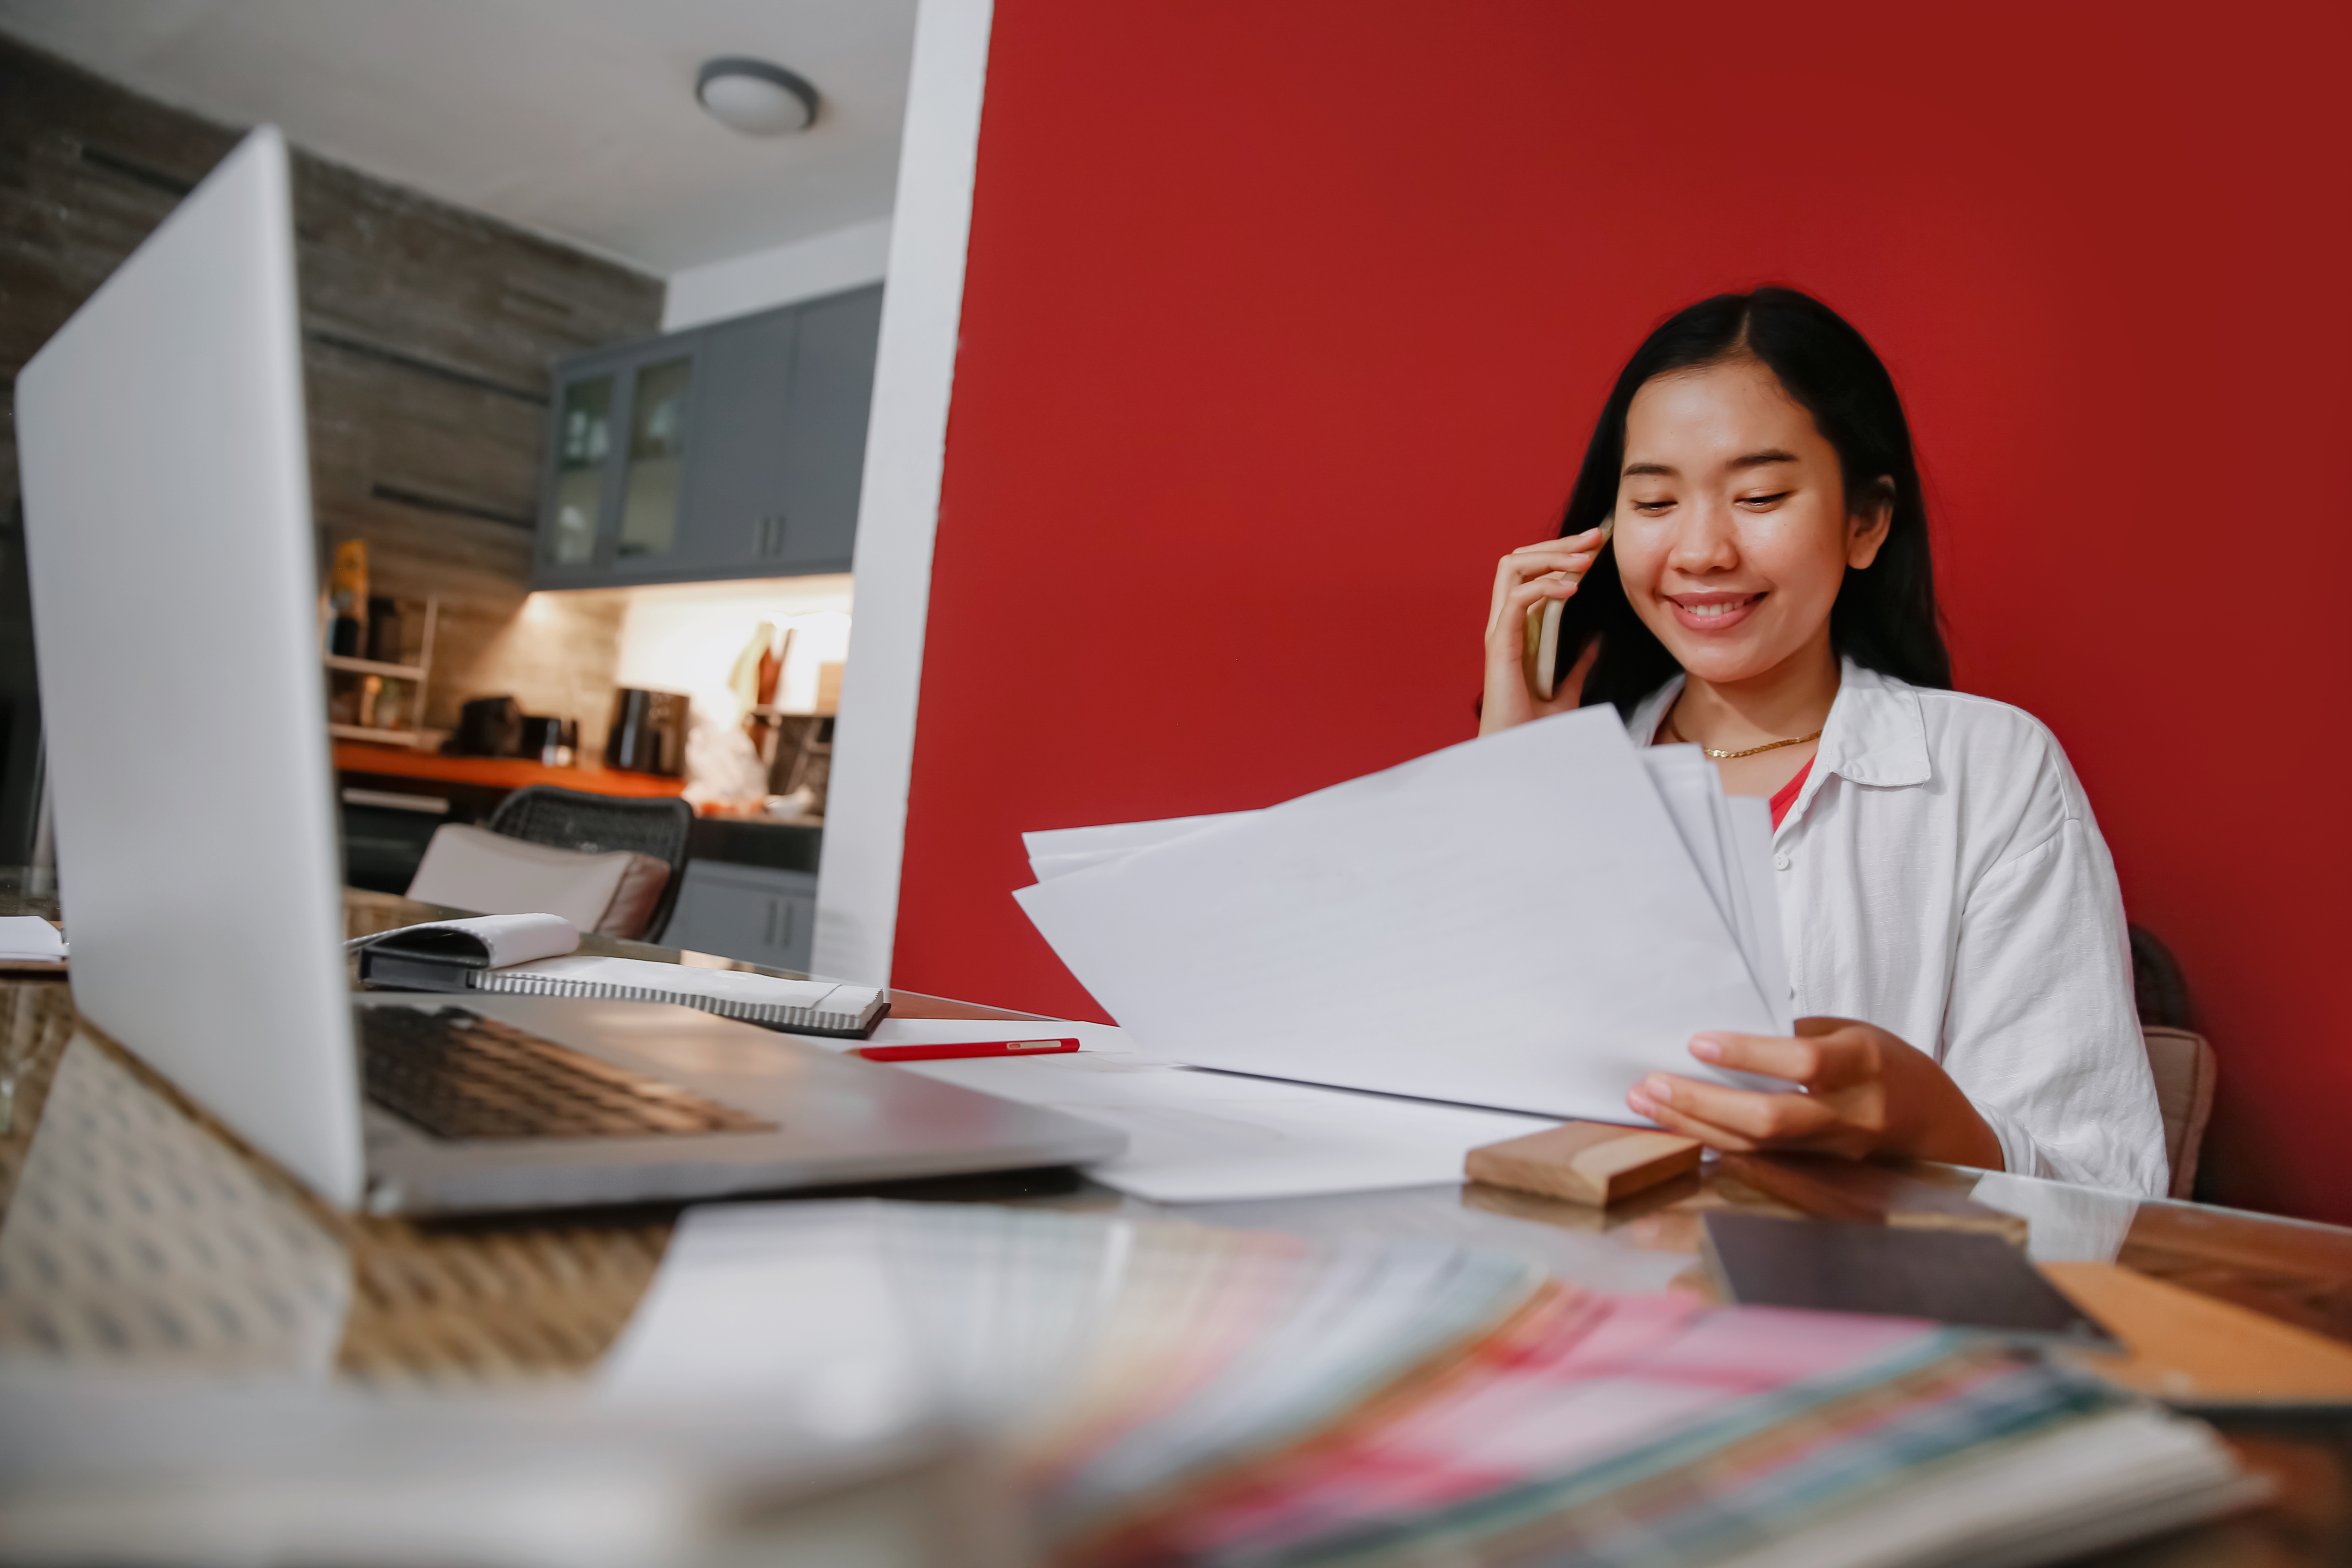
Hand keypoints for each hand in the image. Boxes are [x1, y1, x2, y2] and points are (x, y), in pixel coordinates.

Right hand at [1479, 529, 1606, 735]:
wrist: (1517, 756)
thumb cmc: (1534, 730)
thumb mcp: (1567, 690)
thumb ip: (1578, 664)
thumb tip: (1597, 642)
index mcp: (1517, 629)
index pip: (1530, 573)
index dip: (1560, 553)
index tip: (1596, 547)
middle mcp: (1504, 623)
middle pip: (1519, 560)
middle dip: (1558, 544)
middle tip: (1595, 538)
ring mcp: (1499, 632)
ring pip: (1513, 568)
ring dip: (1551, 557)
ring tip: (1586, 560)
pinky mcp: (1500, 645)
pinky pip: (1518, 599)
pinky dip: (1545, 586)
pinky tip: (1573, 589)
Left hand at [1625, 1016, 2005, 1168]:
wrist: (1938, 1126)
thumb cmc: (1889, 1066)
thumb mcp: (1855, 1032)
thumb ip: (1800, 1034)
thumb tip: (1730, 1028)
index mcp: (1864, 1062)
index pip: (1802, 1062)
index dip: (1748, 1053)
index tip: (1698, 1042)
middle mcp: (1852, 1112)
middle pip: (1770, 1118)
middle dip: (1704, 1103)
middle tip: (1652, 1084)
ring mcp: (1836, 1149)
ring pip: (1756, 1146)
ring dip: (1695, 1126)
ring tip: (1647, 1103)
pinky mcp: (1820, 1170)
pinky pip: (1760, 1159)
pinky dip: (1715, 1142)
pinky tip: (1677, 1126)